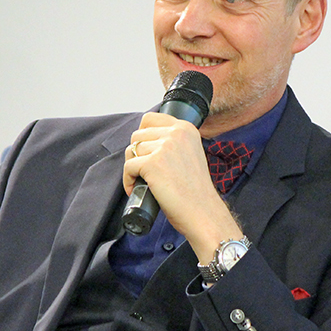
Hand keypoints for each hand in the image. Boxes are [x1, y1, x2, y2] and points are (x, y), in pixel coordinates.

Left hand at [123, 112, 240, 260]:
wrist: (202, 212)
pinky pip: (128, 167)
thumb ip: (174, 143)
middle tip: (143, 171)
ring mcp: (164, 147)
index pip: (150, 118)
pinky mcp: (152, 164)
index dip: (143, 136)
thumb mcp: (190, 154)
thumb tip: (145, 141)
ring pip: (131, 150)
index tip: (145, 151)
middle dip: (136, 153)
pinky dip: (128, 180)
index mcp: (186, 128)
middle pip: (137, 135)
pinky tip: (136, 188)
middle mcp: (176, 133)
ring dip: (132, 167)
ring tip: (142, 180)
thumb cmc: (195, 190)